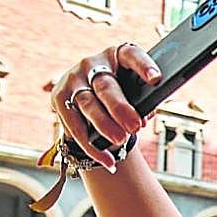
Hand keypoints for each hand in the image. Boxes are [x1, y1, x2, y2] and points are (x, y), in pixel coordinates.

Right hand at [50, 43, 161, 169]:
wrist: (90, 99)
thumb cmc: (120, 93)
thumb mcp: (132, 91)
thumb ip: (141, 101)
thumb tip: (143, 119)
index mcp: (117, 56)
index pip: (132, 55)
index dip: (144, 66)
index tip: (157, 79)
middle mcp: (92, 64)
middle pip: (106, 86)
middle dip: (120, 108)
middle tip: (134, 127)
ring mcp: (73, 80)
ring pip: (88, 104)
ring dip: (104, 125)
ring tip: (120, 141)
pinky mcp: (58, 97)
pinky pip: (75, 126)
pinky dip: (92, 147)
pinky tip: (107, 160)